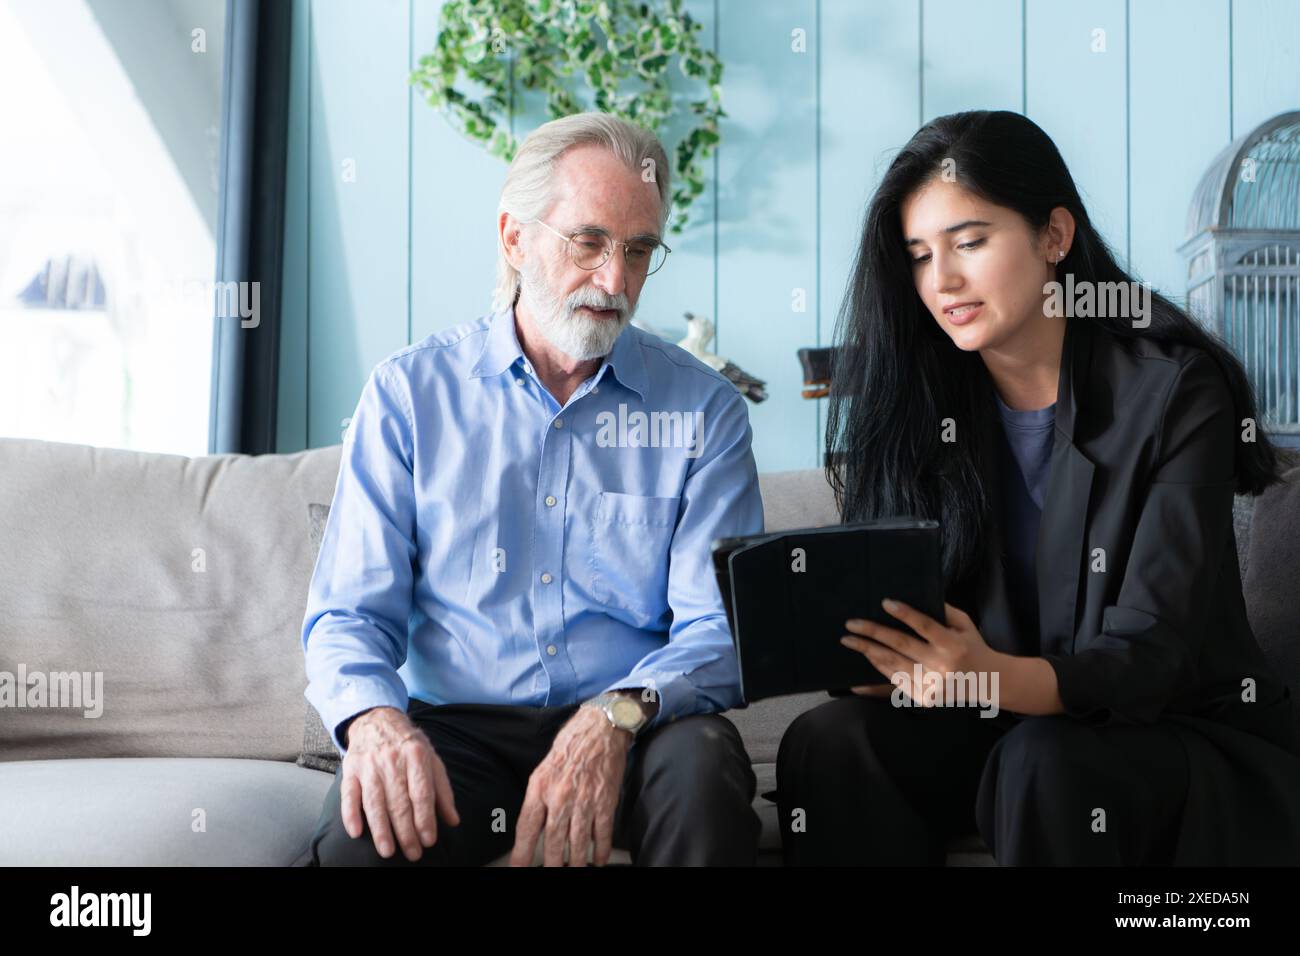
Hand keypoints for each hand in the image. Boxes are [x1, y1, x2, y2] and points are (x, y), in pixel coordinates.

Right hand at [340, 706, 459, 860]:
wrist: (376, 719)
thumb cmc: (408, 744)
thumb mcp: (431, 759)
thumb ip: (442, 790)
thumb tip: (453, 820)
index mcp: (416, 756)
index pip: (422, 792)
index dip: (425, 818)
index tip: (429, 840)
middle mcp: (392, 760)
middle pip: (399, 802)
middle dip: (406, 832)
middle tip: (413, 853)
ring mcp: (369, 765)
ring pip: (375, 802)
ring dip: (381, 829)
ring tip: (387, 851)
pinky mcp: (351, 769)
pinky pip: (349, 794)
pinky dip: (351, 814)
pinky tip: (356, 832)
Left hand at [510, 704, 630, 866]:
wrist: (600, 729)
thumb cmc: (570, 747)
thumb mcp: (543, 770)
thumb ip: (538, 798)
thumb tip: (533, 827)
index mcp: (540, 787)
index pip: (527, 827)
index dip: (521, 853)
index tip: (518, 868)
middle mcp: (561, 796)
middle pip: (553, 840)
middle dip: (551, 863)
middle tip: (550, 872)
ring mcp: (584, 801)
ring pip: (578, 842)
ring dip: (576, 861)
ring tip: (574, 869)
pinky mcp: (605, 801)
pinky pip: (602, 832)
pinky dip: (600, 849)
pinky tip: (598, 859)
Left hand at [839, 600, 1001, 706]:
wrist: (989, 682)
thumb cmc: (972, 646)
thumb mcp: (964, 624)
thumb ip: (942, 610)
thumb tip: (915, 594)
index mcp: (953, 644)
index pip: (925, 626)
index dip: (904, 614)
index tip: (884, 602)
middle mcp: (942, 665)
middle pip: (901, 645)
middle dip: (873, 633)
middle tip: (851, 624)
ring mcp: (932, 684)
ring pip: (893, 665)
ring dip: (869, 651)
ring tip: (850, 641)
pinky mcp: (925, 698)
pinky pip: (895, 682)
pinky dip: (877, 670)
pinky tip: (864, 660)